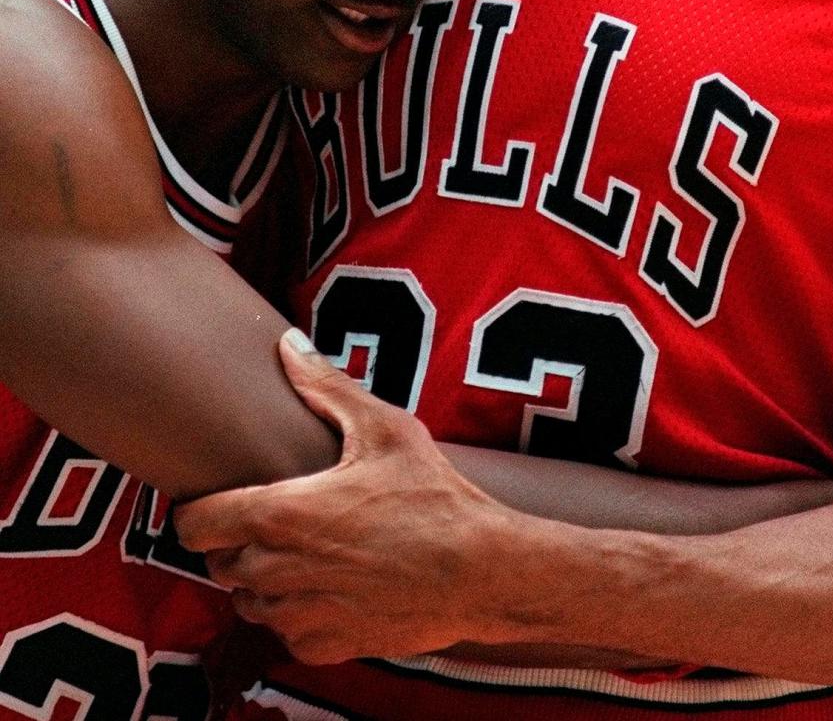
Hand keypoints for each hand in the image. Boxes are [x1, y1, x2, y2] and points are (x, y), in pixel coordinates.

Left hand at [175, 331, 523, 663]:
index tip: (214, 497)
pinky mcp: (325, 645)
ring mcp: (300, 615)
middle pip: (218, 562)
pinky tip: (327, 583)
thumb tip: (288, 344)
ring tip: (300, 549)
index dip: (196, 509)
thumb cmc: (432, 497)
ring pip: (248, 600)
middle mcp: (279, 572)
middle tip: (271, 515)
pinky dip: (295, 611)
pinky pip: (285, 631)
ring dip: (261, 578)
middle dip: (234, 540)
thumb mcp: (383, 429)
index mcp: (281, 515)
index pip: (195, 524)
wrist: (479, 573)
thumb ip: (326, 387)